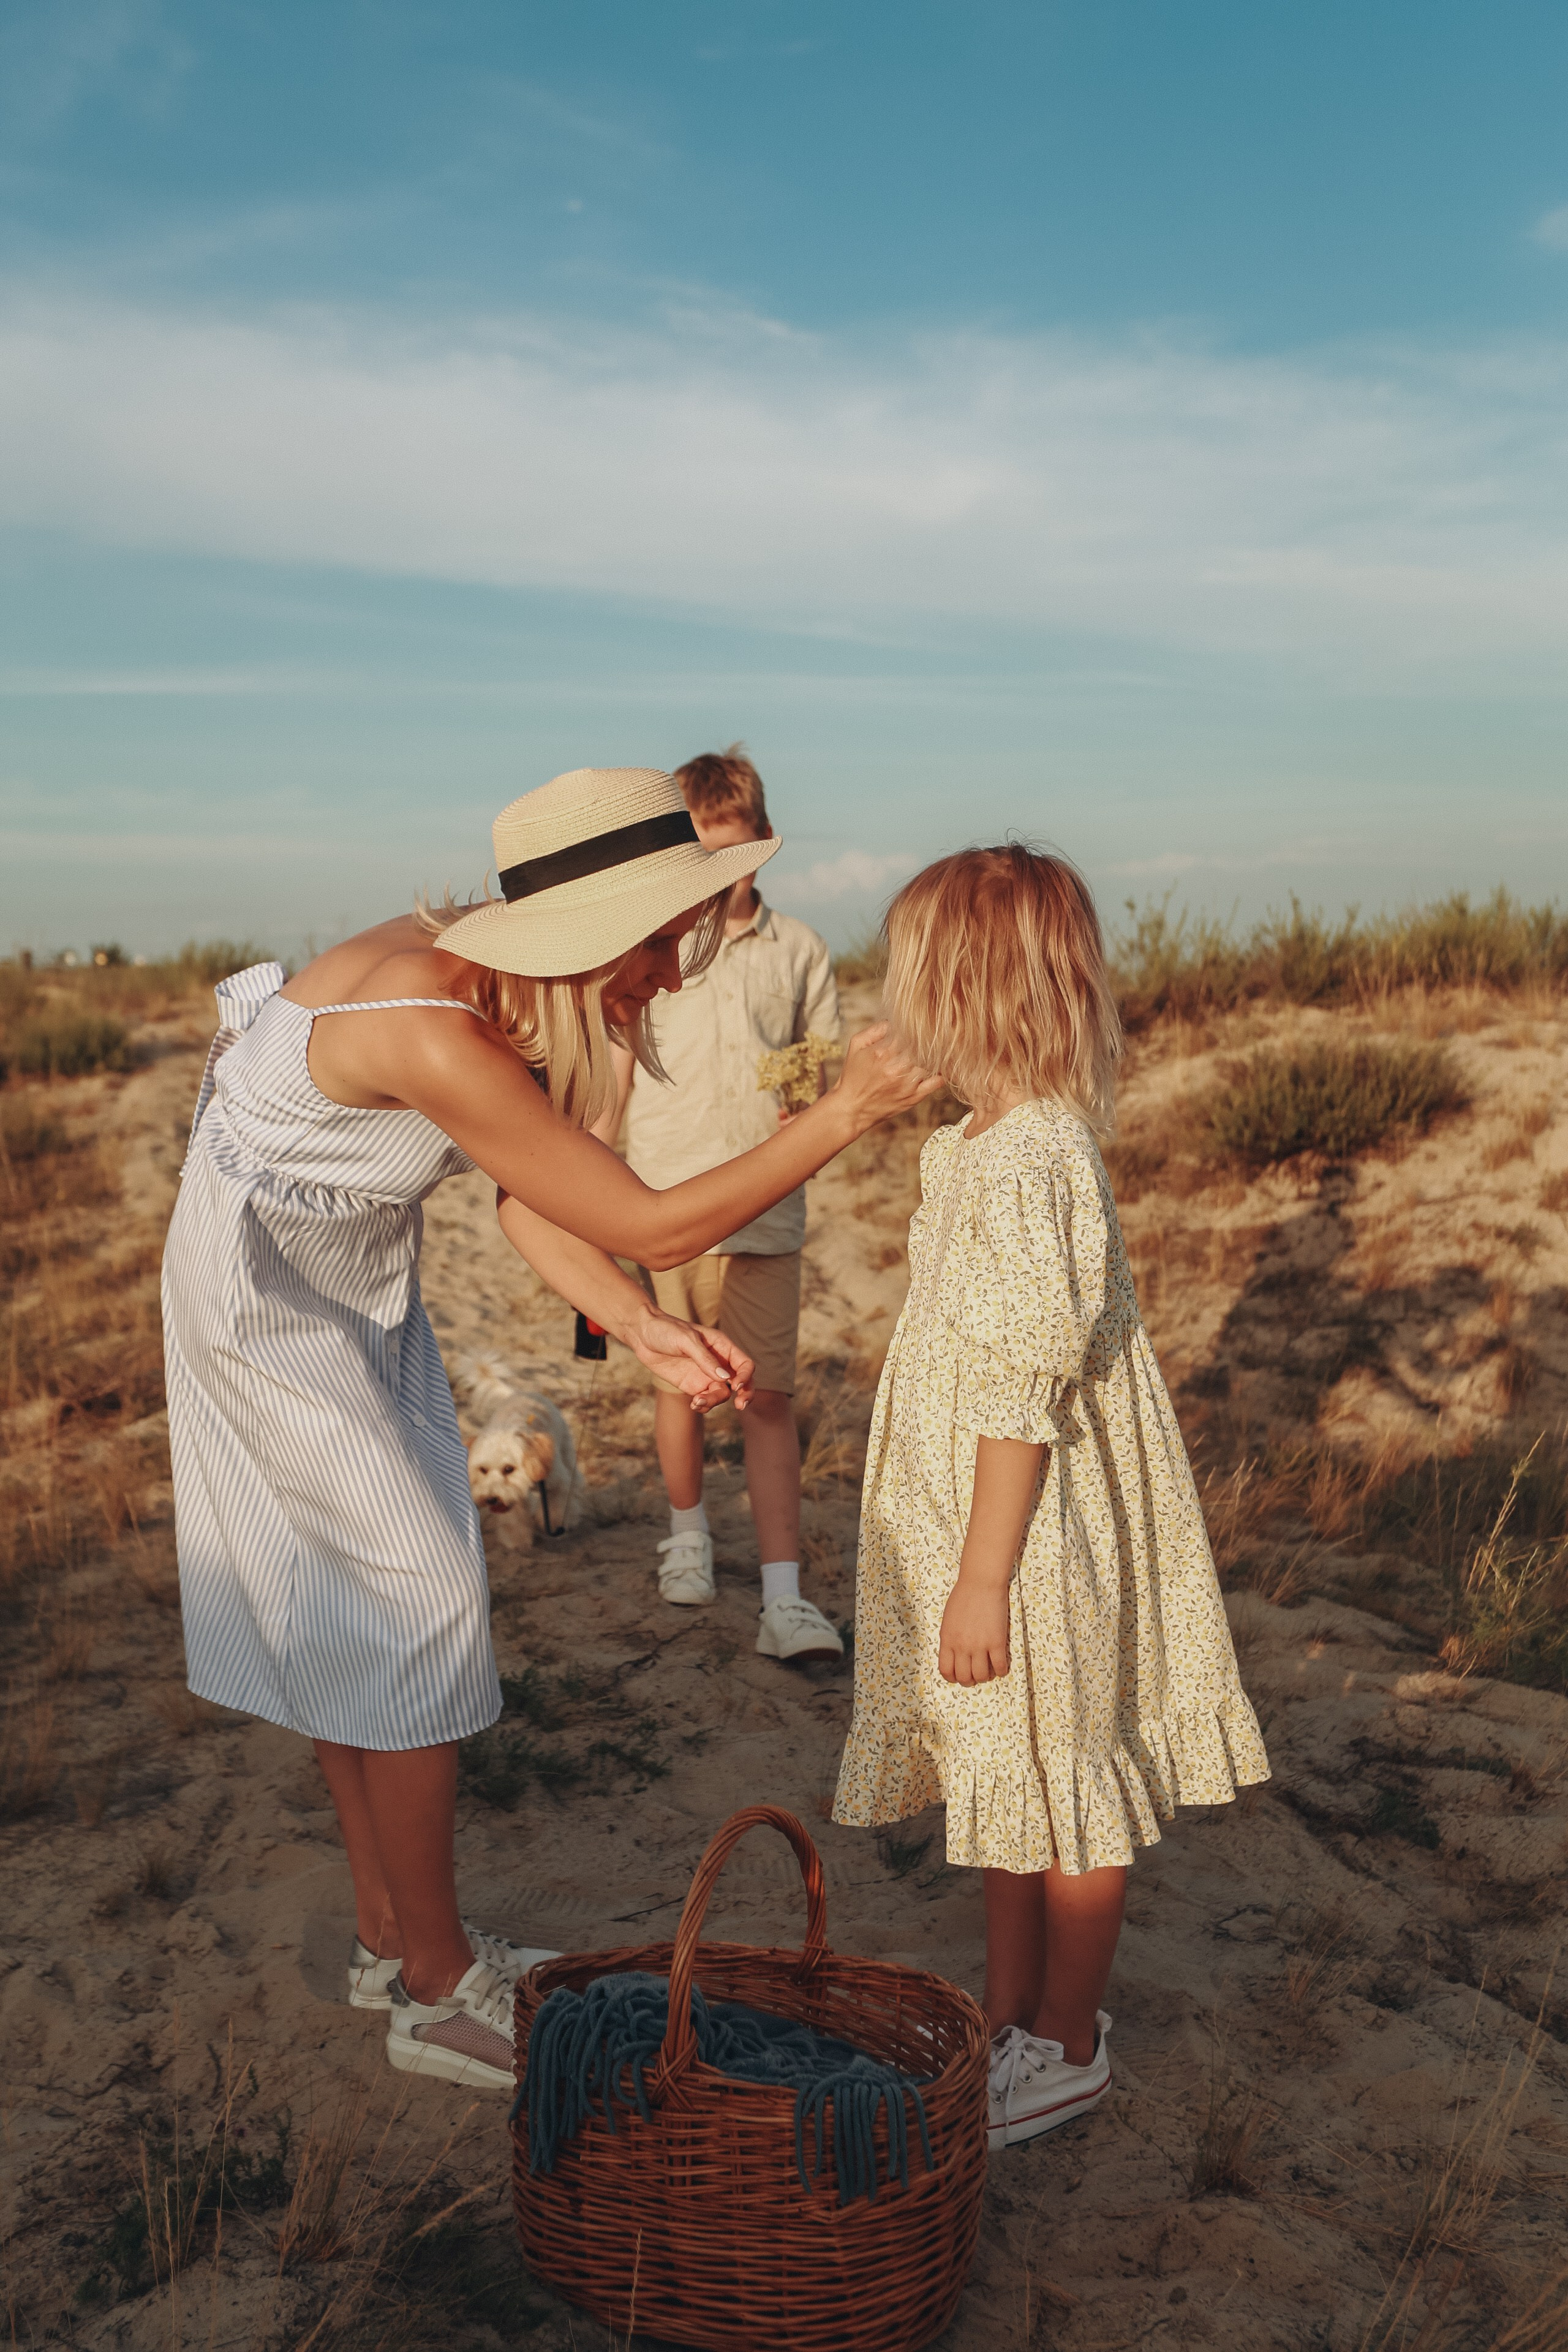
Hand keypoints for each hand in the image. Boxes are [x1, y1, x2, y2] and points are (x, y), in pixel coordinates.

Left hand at [630, 1310, 754, 1412]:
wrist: (642, 1334)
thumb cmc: (666, 1330)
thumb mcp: (687, 1340)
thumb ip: (705, 1359)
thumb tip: (725, 1378)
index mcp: (722, 1346)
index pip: (744, 1364)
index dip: (745, 1376)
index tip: (735, 1385)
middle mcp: (717, 1363)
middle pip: (740, 1382)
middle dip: (745, 1395)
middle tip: (740, 1406)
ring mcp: (705, 1375)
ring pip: (722, 1394)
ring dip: (714, 1402)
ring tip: (696, 1402)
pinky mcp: (692, 1385)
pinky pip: (705, 1400)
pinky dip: (703, 1406)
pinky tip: (693, 1404)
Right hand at [831, 1023, 941, 1132]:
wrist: (851, 1109)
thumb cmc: (853, 1076)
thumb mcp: (855, 1046)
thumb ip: (874, 1031)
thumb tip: (893, 1021)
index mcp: (883, 1052)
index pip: (909, 1032)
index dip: (916, 1027)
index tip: (918, 1025)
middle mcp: (896, 1068)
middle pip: (923, 1046)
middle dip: (927, 1039)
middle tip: (931, 1035)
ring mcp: (907, 1084)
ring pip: (932, 1062)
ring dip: (934, 1054)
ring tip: (934, 1049)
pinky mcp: (913, 1097)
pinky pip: (936, 1082)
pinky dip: (941, 1072)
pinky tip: (938, 1067)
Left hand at [939, 1576, 1011, 1685]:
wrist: (981, 1583)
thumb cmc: (963, 1596)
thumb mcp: (948, 1620)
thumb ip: (949, 1638)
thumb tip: (954, 1653)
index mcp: (947, 1640)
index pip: (946, 1670)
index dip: (952, 1678)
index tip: (958, 1676)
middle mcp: (961, 1646)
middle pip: (964, 1677)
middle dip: (969, 1681)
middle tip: (975, 1676)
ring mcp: (979, 1645)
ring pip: (981, 1675)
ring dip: (985, 1677)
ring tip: (988, 1671)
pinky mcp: (996, 1642)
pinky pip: (999, 1666)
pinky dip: (1001, 1671)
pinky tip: (1001, 1666)